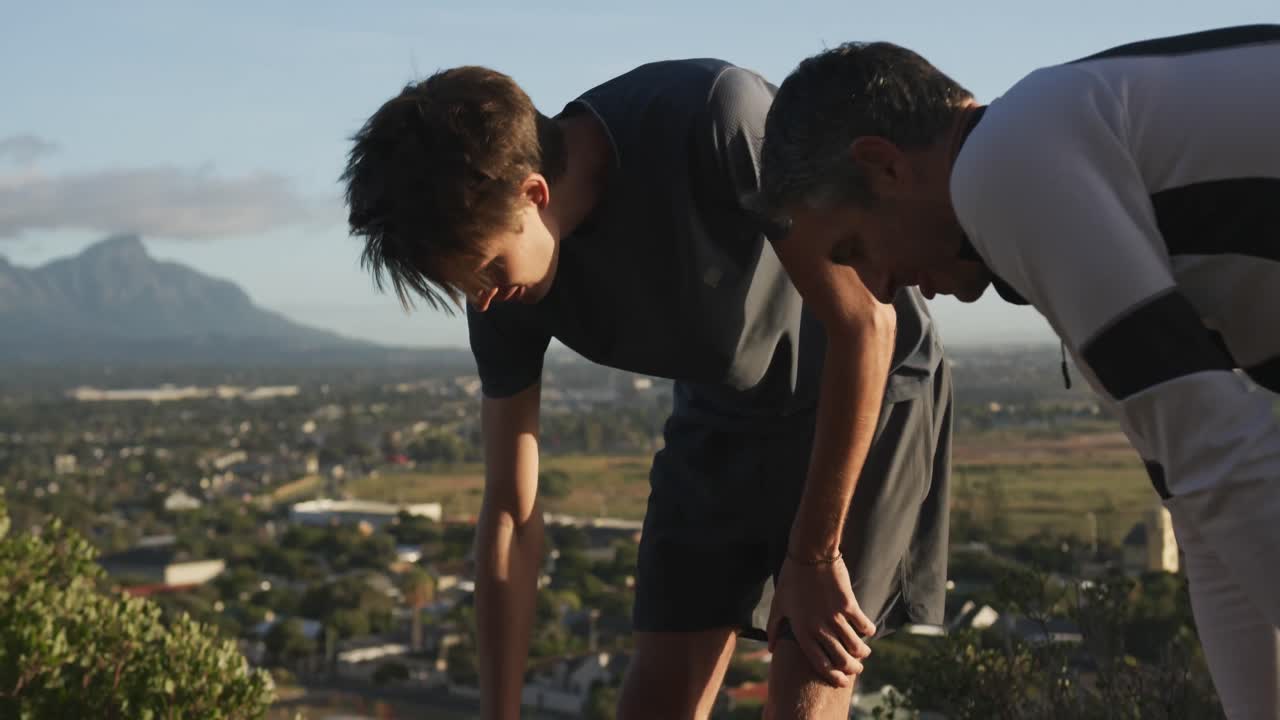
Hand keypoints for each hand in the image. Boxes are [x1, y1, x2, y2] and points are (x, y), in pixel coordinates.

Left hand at [767, 554, 875, 686]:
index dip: (832, 676)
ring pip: (855, 646)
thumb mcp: (778, 604)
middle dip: (852, 669)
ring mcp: (835, 617)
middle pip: (840, 659)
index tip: (841, 682)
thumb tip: (771, 648)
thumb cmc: (791, 579)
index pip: (819, 663)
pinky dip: (868, 631)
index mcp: (801, 630)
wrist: (810, 554)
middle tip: (857, 669)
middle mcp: (819, 628)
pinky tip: (868, 631)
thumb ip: (774, 628)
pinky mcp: (848, 605)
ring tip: (864, 653)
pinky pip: (864, 626)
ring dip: (862, 653)